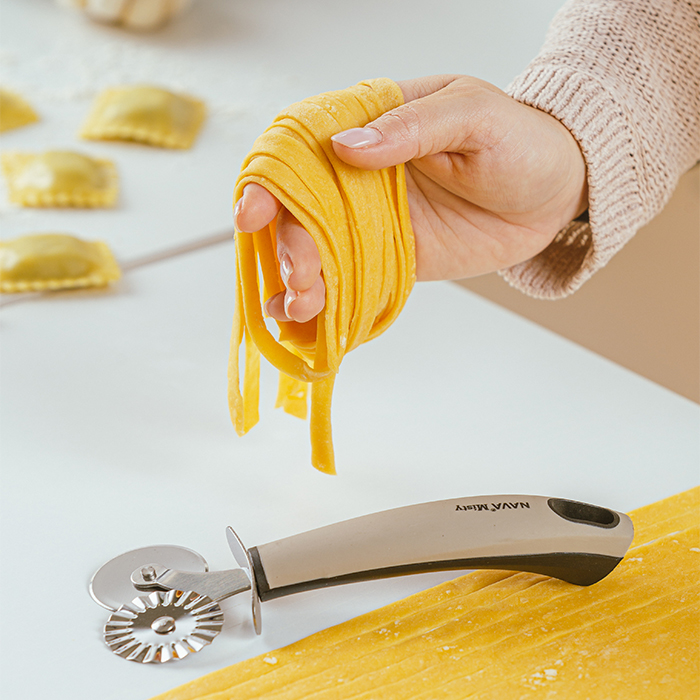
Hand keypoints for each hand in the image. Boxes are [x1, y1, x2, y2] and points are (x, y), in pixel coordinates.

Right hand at [234, 75, 587, 322]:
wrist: (553, 194)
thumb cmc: (519, 140)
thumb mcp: (471, 114)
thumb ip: (411, 127)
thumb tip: (347, 147)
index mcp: (368, 126)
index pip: (299, 148)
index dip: (269, 180)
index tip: (255, 212)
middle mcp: (357, 176)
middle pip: (298, 210)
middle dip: (287, 245)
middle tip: (301, 275)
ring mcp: (369, 222)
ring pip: (314, 250)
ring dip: (296, 280)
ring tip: (301, 305)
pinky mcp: (388, 260)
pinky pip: (346, 280)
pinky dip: (321, 302)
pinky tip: (303, 319)